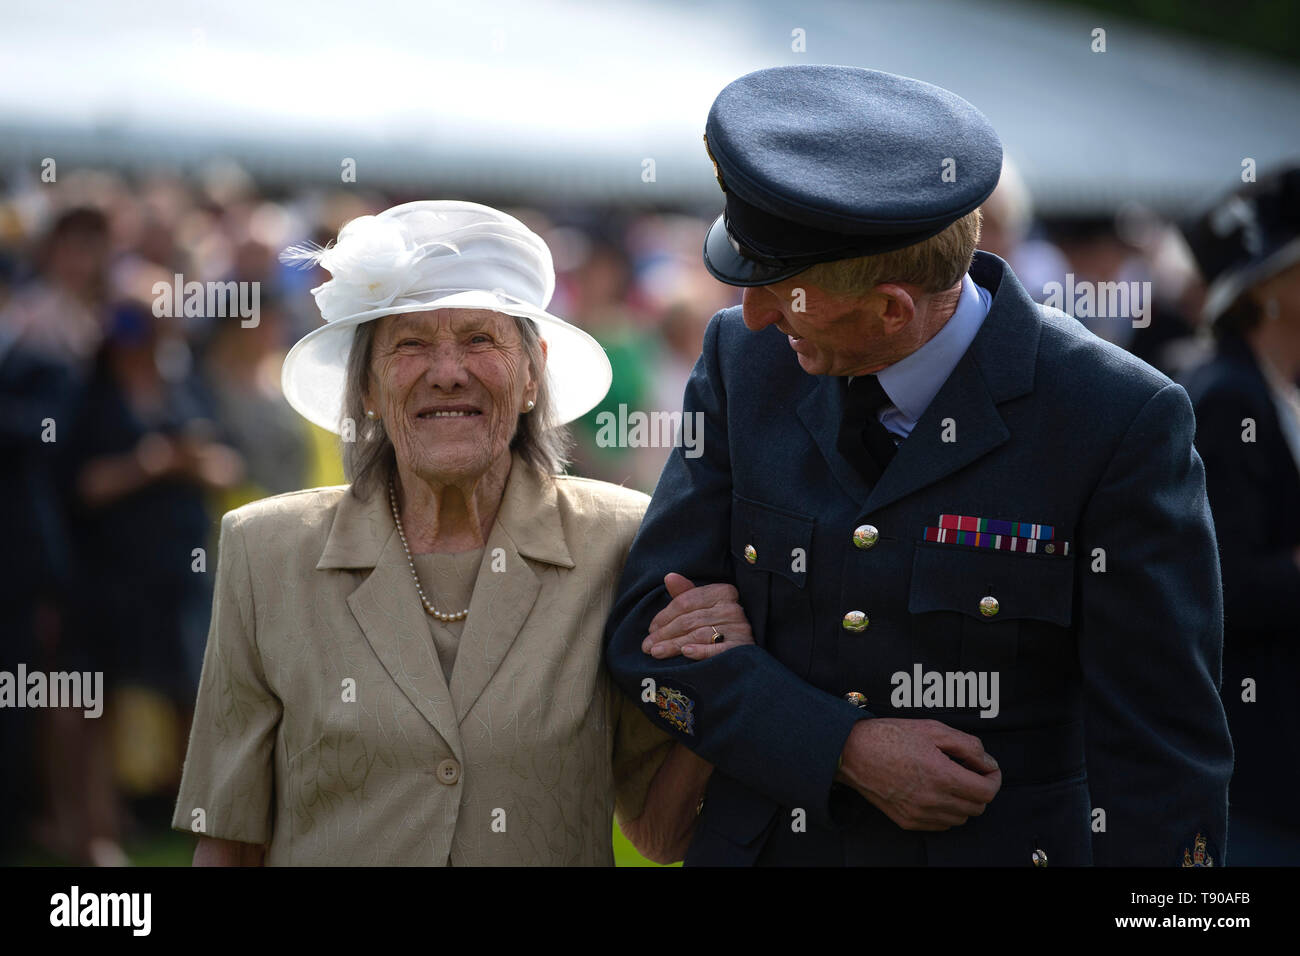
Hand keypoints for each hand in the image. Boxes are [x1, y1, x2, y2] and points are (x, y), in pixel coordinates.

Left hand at [641, 572, 754, 660]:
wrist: (748, 653)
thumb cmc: (720, 625)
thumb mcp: (704, 607)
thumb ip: (686, 594)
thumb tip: (669, 577)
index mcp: (723, 592)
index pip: (686, 601)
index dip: (664, 615)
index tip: (651, 629)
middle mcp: (733, 608)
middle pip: (690, 619)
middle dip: (665, 633)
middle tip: (647, 646)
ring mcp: (740, 628)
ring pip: (698, 634)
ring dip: (674, 644)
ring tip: (656, 652)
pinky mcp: (742, 648)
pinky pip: (718, 649)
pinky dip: (701, 651)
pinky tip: (686, 652)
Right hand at [836, 718, 1001, 830]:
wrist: (853, 752)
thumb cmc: (890, 736)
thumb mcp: (933, 729)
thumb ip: (968, 746)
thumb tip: (988, 762)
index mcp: (941, 775)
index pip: (987, 792)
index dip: (994, 779)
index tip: (988, 769)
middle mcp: (933, 799)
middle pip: (977, 807)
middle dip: (980, 789)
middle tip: (971, 771)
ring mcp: (920, 814)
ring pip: (961, 818)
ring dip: (964, 801)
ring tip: (951, 780)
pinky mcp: (908, 821)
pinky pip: (941, 825)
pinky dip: (947, 812)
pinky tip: (937, 792)